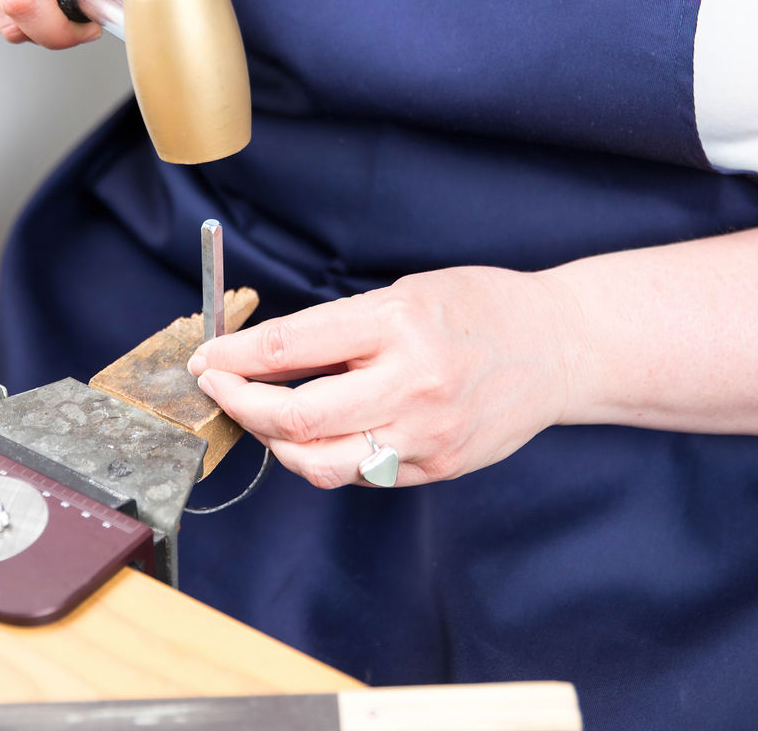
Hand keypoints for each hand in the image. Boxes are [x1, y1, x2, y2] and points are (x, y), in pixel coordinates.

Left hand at [188, 267, 583, 488]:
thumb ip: (339, 331)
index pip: (289, 347)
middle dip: (238, 404)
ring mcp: (427, 434)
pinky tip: (318, 431)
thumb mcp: (404, 293)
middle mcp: (411, 383)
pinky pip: (359, 473)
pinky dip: (323, 455)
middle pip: (294, 415)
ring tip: (262, 417)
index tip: (207, 359)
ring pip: (318, 462)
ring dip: (273, 441)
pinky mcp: (438, 467)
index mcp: (397, 323)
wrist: (558, 348)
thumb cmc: (477, 308)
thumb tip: (264, 358)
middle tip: (218, 391)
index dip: (234, 356)